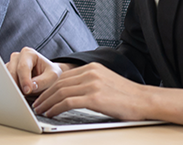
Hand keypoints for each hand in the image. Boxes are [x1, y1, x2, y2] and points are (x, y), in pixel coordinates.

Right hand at [6, 47, 68, 95]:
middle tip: (24, 96)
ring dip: (14, 88)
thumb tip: (32, 87)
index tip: (27, 91)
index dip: (24, 80)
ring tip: (24, 96)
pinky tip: (19, 95)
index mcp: (28, 53)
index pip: (23, 67)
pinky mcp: (7, 75)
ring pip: (7, 79)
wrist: (49, 76)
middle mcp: (17, 58)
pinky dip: (12, 90)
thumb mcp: (53, 76)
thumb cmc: (51, 74)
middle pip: (12, 72)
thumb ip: (43, 81)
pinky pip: (6, 83)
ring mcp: (10, 66)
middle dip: (18, 85)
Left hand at [31, 63, 182, 125]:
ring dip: (47, 102)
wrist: (146, 101)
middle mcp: (90, 72)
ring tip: (40, 110)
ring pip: (61, 92)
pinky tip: (51, 113)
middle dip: (44, 94)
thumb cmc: (127, 96)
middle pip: (59, 83)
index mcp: (91, 68)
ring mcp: (92, 84)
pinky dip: (56, 108)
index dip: (49, 87)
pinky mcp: (95, 97)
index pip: (63, 76)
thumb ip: (88, 82)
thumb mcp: (105, 82)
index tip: (41, 95)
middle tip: (36, 103)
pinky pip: (68, 102)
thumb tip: (70, 92)